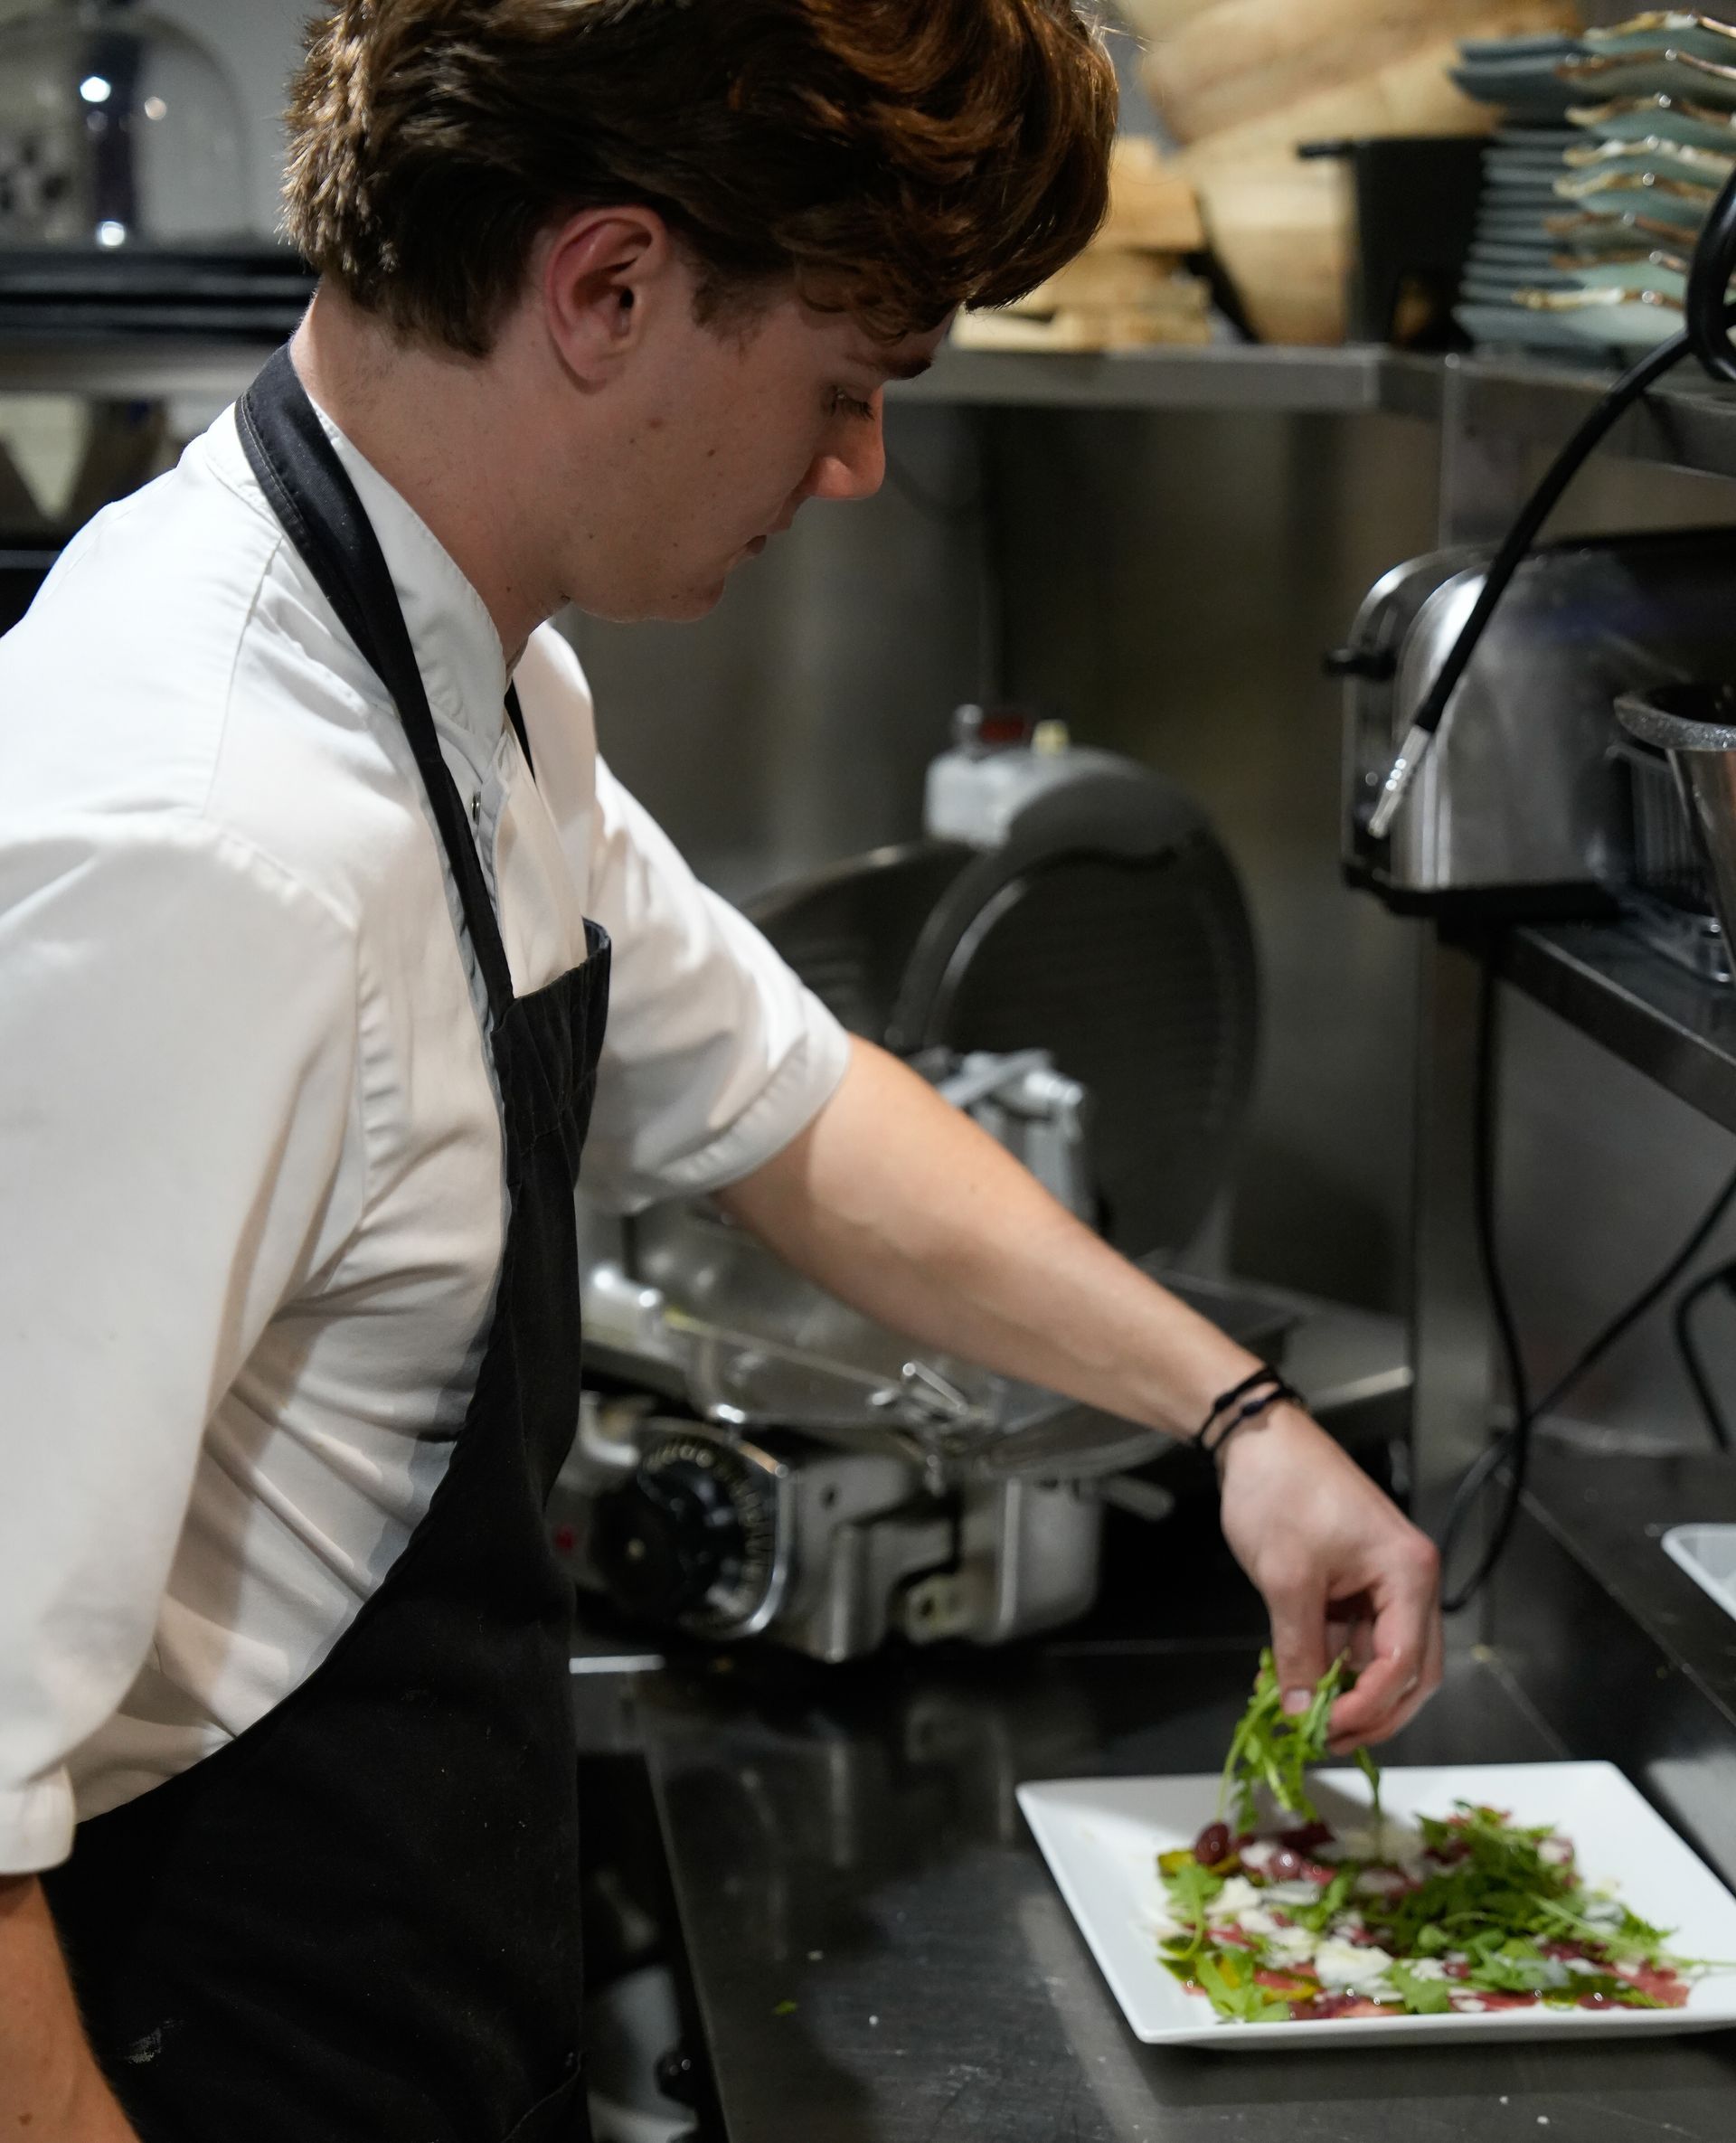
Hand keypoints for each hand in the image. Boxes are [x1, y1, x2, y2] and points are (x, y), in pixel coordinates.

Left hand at [1215, 1406, 1441, 1751]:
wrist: (1258, 1438)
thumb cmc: (1280, 1492)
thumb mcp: (1286, 1578)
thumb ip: (1298, 1650)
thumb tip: (1300, 1713)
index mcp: (1409, 1574)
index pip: (1405, 1663)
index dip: (1368, 1707)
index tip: (1326, 1730)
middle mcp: (1408, 1581)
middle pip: (1410, 1670)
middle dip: (1373, 1712)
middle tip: (1328, 1740)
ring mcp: (1384, 1583)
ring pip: (1380, 1659)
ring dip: (1347, 1692)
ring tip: (1303, 1718)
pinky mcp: (1356, 1583)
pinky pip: (1353, 1638)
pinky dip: (1329, 1664)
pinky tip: (1294, 1684)